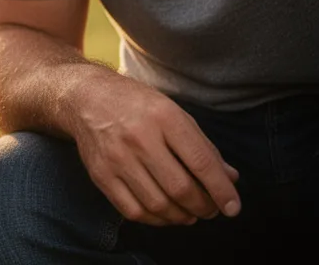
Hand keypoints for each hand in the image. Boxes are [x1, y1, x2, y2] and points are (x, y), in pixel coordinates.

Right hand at [69, 66, 240, 225]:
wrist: (85, 97)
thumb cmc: (136, 104)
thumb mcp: (173, 112)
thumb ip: (202, 146)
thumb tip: (230, 178)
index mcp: (164, 116)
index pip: (201, 162)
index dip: (221, 190)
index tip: (233, 207)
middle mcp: (139, 137)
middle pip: (180, 188)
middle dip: (204, 206)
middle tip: (211, 209)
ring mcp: (117, 158)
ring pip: (158, 205)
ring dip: (181, 217)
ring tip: (190, 213)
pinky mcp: (100, 174)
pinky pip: (133, 211)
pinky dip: (155, 220)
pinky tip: (165, 213)